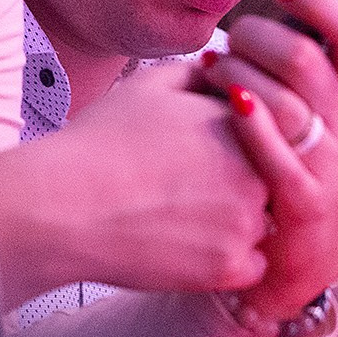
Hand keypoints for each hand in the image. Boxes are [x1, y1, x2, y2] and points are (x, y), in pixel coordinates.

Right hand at [0, 63, 269, 307]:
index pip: (273, 130)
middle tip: (197, 187)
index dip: (242, 142)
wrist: (62, 205)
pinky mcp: (229, 266)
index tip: (208, 154)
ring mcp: (246, 221)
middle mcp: (256, 168)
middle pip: (275, 177)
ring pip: (267, 223)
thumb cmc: (100, 141)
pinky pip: (253, 265)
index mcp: (244, 120)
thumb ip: (202, 73)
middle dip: (245, 182)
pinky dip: (230, 260)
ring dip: (240, 222)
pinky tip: (191, 245)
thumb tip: (231, 70)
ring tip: (188, 216)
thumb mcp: (151, 84)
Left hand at [202, 0, 337, 328]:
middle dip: (257, 35)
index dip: (323, 0)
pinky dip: (253, 124)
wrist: (296, 270)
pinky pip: (282, 156)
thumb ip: (300, 60)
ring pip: (293, 98)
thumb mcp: (303, 117)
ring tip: (211, 73)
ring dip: (241, 74)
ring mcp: (331, 168)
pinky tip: (227, 106)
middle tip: (227, 41)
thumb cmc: (286, 177)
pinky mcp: (305, 206)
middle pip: (310, 58)